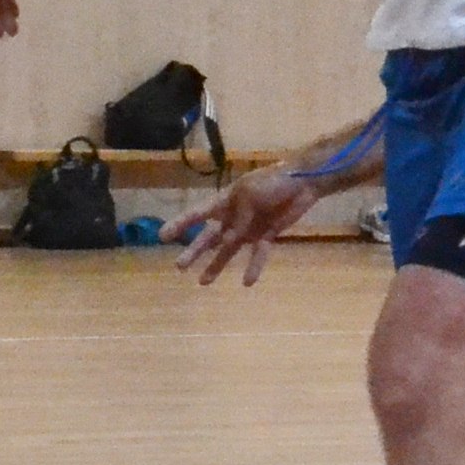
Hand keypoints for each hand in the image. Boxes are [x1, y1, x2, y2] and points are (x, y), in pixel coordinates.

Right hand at [173, 171, 320, 285]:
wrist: (302, 181)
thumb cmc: (272, 181)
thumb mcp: (249, 194)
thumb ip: (238, 218)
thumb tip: (229, 240)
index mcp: (224, 201)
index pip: (197, 214)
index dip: (180, 224)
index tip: (162, 237)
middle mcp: (232, 217)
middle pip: (209, 237)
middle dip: (194, 251)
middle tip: (179, 266)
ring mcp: (248, 228)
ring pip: (228, 250)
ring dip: (216, 265)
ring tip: (202, 282)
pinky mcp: (266, 235)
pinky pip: (257, 254)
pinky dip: (253, 267)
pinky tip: (247, 283)